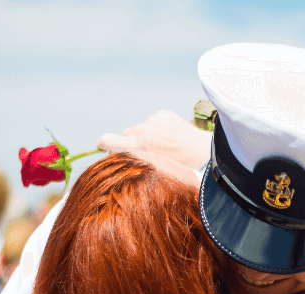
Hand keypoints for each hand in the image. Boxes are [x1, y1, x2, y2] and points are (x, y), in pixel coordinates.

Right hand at [97, 110, 211, 168]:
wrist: (201, 152)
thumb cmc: (177, 167)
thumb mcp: (150, 168)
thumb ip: (135, 159)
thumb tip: (121, 154)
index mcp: (135, 147)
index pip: (106, 140)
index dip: (103, 143)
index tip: (103, 146)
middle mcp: (140, 131)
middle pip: (127, 133)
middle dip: (133, 141)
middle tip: (149, 150)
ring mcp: (151, 121)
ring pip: (143, 127)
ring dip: (150, 134)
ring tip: (167, 145)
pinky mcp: (162, 114)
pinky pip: (156, 121)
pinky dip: (161, 127)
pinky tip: (173, 137)